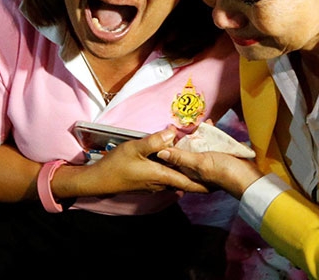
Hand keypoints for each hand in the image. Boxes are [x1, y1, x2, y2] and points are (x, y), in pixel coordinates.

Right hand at [66, 128, 207, 196]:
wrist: (100, 180)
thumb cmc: (116, 165)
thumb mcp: (134, 148)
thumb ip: (154, 141)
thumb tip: (172, 133)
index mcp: (161, 175)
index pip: (189, 182)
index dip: (205, 182)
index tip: (219, 181)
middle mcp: (161, 183)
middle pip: (185, 180)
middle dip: (197, 173)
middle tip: (210, 162)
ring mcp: (154, 184)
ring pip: (175, 178)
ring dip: (185, 170)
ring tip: (195, 158)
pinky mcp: (148, 182)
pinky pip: (167, 177)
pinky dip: (174, 169)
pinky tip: (174, 159)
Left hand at [156, 130, 263, 198]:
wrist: (250, 176)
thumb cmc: (224, 173)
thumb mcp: (201, 163)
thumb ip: (181, 157)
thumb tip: (160, 153)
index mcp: (190, 175)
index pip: (173, 162)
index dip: (166, 149)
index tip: (162, 134)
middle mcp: (197, 168)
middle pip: (184, 152)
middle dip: (179, 139)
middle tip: (173, 125)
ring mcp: (209, 161)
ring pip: (196, 146)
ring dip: (194, 134)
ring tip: (191, 123)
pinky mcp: (220, 154)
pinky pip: (210, 142)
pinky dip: (208, 133)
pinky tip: (209, 124)